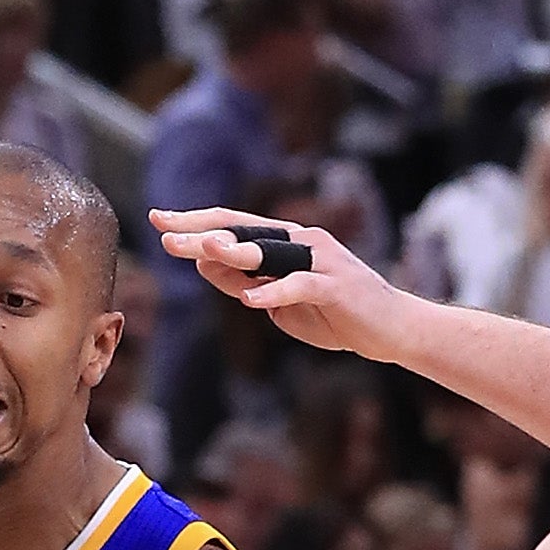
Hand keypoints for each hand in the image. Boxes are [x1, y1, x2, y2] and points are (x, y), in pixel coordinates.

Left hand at [149, 206, 406, 362]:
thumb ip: (244, 281)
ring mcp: (322, 260)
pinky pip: (301, 285)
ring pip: (271, 251)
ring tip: (203, 251)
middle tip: (164, 233)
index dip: (195, 222)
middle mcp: (302, 240)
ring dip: (235, 252)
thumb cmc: (334, 314)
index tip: (158, 220)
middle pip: (244, 231)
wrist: (391, 329)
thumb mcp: (279, 300)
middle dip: (202, 233)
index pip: (233, 225)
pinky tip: (251, 299)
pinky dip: (276, 292)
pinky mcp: (337, 286)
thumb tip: (201, 264)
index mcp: (286, 241)